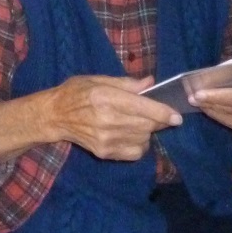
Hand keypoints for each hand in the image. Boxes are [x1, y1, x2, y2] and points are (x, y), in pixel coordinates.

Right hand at [0, 74, 180, 164]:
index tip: (177, 116)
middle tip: (154, 114)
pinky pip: (135, 152)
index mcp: (106, 97)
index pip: (143, 108)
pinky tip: (129, 134)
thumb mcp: (98, 79)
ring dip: (146, 131)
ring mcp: (106, 139)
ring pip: (143, 139)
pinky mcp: (105, 153)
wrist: (54, 115)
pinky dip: (139, 144)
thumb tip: (151, 82)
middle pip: (147, 125)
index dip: (163, 113)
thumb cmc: (76, 92)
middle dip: (157, 120)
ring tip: (135, 122)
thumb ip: (126, 83)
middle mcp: (107, 120)